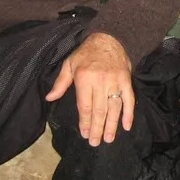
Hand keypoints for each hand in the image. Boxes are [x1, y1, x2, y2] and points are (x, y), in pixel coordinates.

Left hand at [45, 31, 133, 146]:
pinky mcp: (126, 80)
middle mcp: (100, 81)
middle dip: (97, 128)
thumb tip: (49, 98)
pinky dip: (129, 114)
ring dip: (111, 125)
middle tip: (95, 142)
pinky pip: (129, 100)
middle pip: (99, 110)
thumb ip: (60, 83)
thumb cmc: (86, 53)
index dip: (85, 122)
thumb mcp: (69, 64)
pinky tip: (126, 126)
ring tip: (108, 139)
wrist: (109, 37)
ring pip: (114, 108)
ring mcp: (115, 81)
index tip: (84, 133)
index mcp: (84, 78)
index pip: (85, 106)